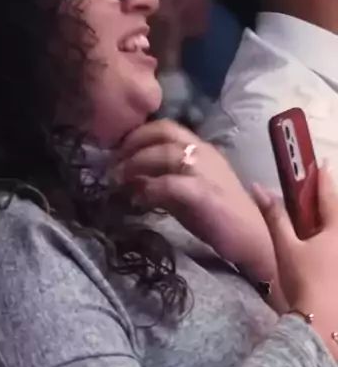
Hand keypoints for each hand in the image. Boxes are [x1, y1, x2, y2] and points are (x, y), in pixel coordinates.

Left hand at [113, 119, 276, 281]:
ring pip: (165, 152)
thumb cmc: (220, 217)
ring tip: (119, 179)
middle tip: (113, 162)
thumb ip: (161, 181)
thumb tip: (130, 178)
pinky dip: (149, 188)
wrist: (254, 240)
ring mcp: (206, 171)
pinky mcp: (205, 193)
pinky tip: (138, 199)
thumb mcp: (186, 193)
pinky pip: (171, 182)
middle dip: (133, 143)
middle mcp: (204, 153)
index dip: (139, 134)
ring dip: (136, 163)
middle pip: (163, 131)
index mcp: (202, 149)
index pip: (167, 127)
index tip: (119, 150)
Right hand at [254, 164, 337, 359]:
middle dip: (329, 200)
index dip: (322, 178)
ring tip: (318, 219)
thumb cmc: (304, 281)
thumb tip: (258, 187)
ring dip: (330, 219)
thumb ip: (274, 216)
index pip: (328, 195)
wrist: (322, 323)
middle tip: (319, 190)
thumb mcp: (286, 247)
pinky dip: (331, 239)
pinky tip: (324, 246)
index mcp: (335, 228)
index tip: (319, 164)